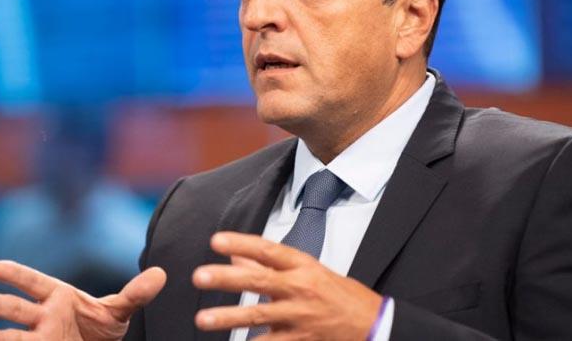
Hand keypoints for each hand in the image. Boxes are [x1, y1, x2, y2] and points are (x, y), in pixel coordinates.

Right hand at [0, 260, 165, 340]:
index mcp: (60, 297)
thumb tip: (161, 274)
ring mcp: (39, 337)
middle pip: (17, 308)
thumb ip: (136, 293)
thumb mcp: (120, 310)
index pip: (37, 283)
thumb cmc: (103, 327)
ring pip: (12, 335)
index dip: (18, 275)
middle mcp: (44, 317)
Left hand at [192, 232, 382, 339]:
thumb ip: (269, 266)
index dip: (241, 244)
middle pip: (259, 280)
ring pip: (258, 316)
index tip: (216, 241)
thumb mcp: (308, 271)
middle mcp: (300, 288)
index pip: (268, 250)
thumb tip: (235, 255)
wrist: (372, 323)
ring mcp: (300, 316)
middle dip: (227, 279)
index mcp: (302, 266)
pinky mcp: (301, 340)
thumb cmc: (338, 295)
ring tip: (203, 319)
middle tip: (200, 276)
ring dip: (228, 317)